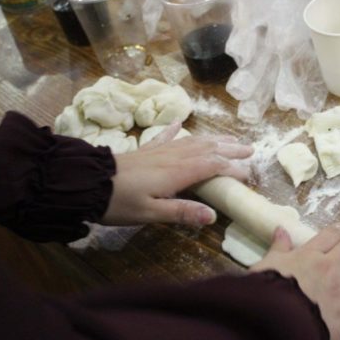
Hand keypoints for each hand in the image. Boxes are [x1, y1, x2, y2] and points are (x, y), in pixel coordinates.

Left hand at [102, 123, 252, 225]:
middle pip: (207, 149)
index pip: (213, 166)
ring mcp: (159, 151)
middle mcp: (172, 157)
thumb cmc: (118, 202)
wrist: (87, 184)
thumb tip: (213, 216)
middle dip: (230, 149)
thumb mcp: (150, 214)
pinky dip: (176, 129)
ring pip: (192, 141)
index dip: (233, 168)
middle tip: (251, 149)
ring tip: (229, 138)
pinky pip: (165, 136)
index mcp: (177, 173)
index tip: (249, 175)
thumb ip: (181, 213)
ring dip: (213, 139)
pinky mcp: (146, 151)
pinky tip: (180, 122)